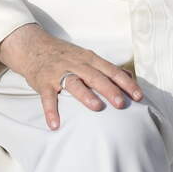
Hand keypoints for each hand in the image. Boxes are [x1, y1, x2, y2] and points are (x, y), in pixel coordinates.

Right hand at [0, 22, 144, 130]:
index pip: (111, 70)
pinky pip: (47, 97)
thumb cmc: (66, 55)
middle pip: (96, 76)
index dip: (125, 83)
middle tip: (122, 104)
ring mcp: (59, 72)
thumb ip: (106, 67)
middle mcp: (76, 64)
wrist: (34, 47)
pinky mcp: (43, 82)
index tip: (139, 96)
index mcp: (89, 59)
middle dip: (110, 89)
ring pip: (74, 83)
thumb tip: (129, 76)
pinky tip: (55, 125)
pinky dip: (51, 111)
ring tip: (96, 107)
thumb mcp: (87, 56)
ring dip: (85, 95)